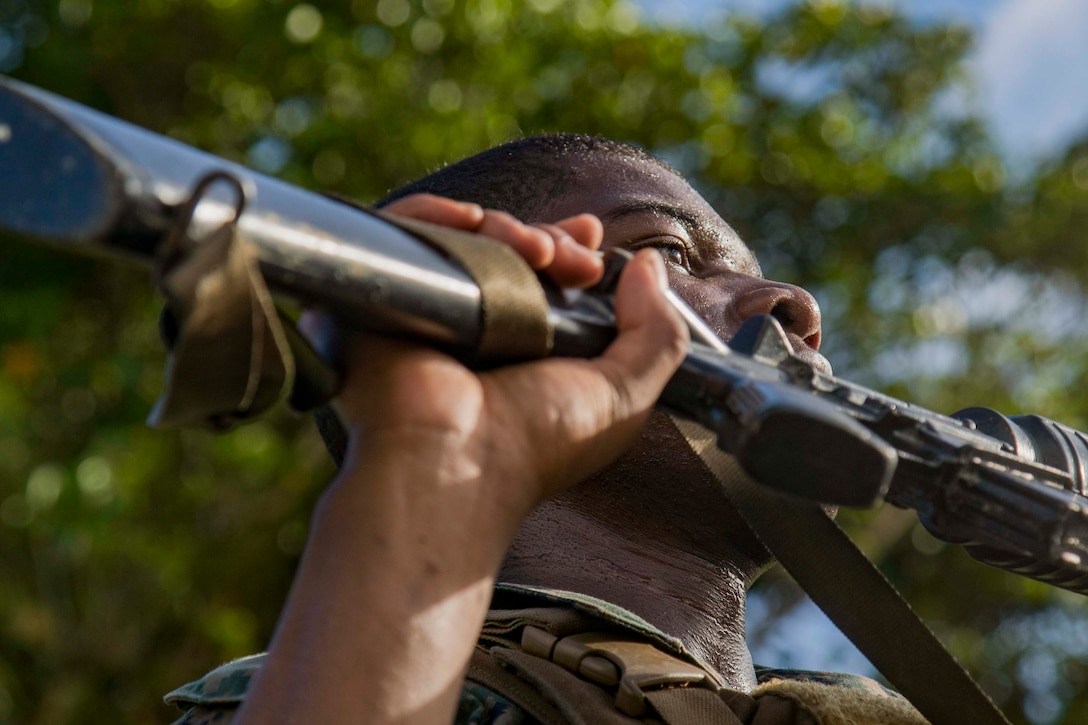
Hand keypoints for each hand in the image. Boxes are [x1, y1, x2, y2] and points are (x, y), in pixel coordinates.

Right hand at [335, 193, 687, 520]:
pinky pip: (402, 231)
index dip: (569, 246)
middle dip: (549, 238)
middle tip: (567, 259)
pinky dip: (436, 214)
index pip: (544, 276)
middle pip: (508, 249)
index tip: (590, 237)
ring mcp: (429, 311)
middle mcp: (476, 328)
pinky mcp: (382, 293)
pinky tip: (471, 221)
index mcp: (526, 350)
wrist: (451, 462)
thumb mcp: (624, 397)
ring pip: (465, 237)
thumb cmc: (536, 443)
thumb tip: (651, 266)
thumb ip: (657, 334)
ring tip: (533, 253)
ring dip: (507, 228)